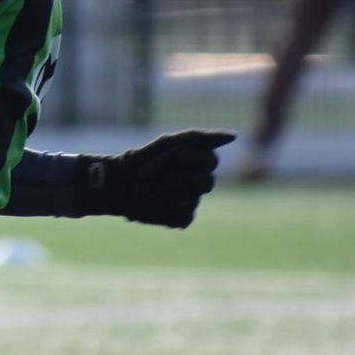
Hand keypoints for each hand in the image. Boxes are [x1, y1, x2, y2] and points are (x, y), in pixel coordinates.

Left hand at [76, 129, 235, 227]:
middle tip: (162, 174)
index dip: (188, 159)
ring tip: (157, 188)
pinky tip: (157, 202)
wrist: (119, 182)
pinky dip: (168, 207)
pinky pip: (186, 214)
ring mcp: (192, 202)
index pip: (211, 162)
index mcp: (199, 163)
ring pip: (196, 199)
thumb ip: (202, 138)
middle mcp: (199, 183)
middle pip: (208, 183)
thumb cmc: (143, 160)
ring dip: (172, 191)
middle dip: (180, 176)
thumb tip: (235, 136)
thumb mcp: (170, 143)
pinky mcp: (182, 218)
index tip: (171, 157)